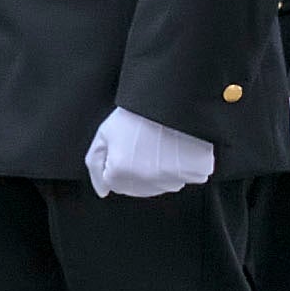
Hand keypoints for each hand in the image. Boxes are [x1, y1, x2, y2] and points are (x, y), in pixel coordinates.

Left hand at [84, 108, 215, 197]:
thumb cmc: (138, 113)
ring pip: (162, 184)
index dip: (118, 161)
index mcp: (120, 174)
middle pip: (137, 187)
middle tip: (144, 144)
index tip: (127, 145)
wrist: (171, 99)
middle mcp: (144, 182)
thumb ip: (95, 164)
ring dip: (160, 170)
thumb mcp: (104, 134)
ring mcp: (170, 180)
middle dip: (137, 168)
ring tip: (161, 144)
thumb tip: (102, 191)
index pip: (113, 182)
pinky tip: (179, 149)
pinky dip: (185, 167)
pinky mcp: (194, 174)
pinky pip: (187, 177)